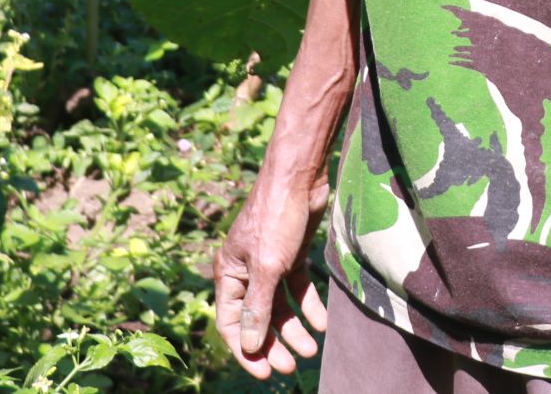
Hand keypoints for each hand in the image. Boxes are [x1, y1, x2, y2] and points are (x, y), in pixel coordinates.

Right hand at [212, 173, 330, 378]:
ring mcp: (270, 263)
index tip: (264, 373)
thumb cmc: (276, 218)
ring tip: (310, 349)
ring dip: (294, 329)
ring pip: (280, 307)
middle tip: (291, 366)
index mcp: (229, 273)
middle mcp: (246, 271)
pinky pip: (298, 289)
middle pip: (257, 318)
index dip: (246, 349)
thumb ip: (258, 307)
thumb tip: (248, 345)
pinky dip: (309, 306)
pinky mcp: (292, 255)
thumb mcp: (266, 267)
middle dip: (273, 343)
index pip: (231, 322)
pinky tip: (322, 323)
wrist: (300, 177)